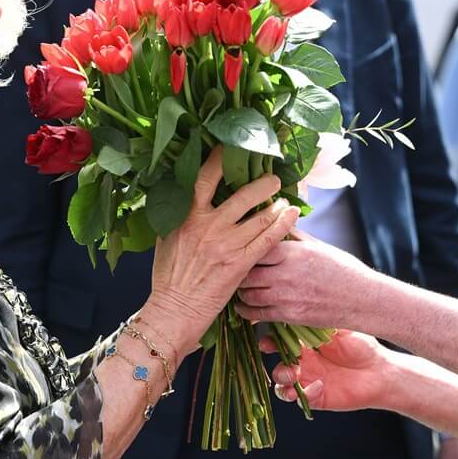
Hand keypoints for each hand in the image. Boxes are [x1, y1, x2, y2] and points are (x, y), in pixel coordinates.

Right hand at [144, 148, 298, 353]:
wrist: (173, 311)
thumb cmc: (168, 277)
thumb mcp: (165, 238)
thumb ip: (176, 214)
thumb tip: (184, 192)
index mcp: (185, 215)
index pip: (205, 177)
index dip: (221, 158)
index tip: (232, 147)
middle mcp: (208, 225)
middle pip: (242, 194)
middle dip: (262, 182)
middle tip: (272, 178)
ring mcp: (226, 244)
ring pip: (260, 216)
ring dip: (276, 204)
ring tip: (284, 199)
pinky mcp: (241, 263)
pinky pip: (269, 238)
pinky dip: (283, 224)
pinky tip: (292, 215)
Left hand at [236, 231, 371, 328]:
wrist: (362, 299)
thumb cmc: (344, 270)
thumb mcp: (319, 246)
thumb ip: (294, 237)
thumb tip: (276, 223)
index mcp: (294, 252)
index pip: (256, 246)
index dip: (245, 248)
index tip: (241, 248)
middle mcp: (286, 274)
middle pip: (246, 272)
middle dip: (239, 271)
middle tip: (235, 270)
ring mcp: (286, 297)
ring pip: (247, 294)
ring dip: (241, 292)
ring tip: (239, 288)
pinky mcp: (289, 316)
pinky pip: (257, 315)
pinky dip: (246, 311)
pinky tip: (245, 307)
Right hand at [264, 329, 389, 410]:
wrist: (381, 371)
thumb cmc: (363, 346)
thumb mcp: (342, 328)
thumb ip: (321, 321)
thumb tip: (303, 307)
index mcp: (306, 343)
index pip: (280, 341)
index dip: (270, 340)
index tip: (267, 340)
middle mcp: (304, 362)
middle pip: (277, 363)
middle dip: (272, 361)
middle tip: (278, 356)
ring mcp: (309, 380)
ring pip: (282, 383)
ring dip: (281, 379)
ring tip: (293, 376)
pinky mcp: (317, 397)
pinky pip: (301, 398)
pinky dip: (303, 393)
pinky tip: (318, 386)